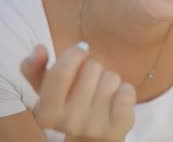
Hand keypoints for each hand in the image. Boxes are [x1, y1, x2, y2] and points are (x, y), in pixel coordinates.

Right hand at [20, 43, 135, 141]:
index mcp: (47, 113)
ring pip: (111, 77)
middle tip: (90, 84)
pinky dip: (125, 90)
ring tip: (102, 94)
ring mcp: (96, 126)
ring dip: (109, 80)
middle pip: (92, 68)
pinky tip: (117, 101)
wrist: (91, 141)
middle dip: (93, 69)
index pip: (61, 71)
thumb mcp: (48, 93)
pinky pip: (127, 91)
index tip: (81, 51)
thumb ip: (36, 69)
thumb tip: (39, 49)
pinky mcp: (119, 126)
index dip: (74, 54)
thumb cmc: (70, 109)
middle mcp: (70, 122)